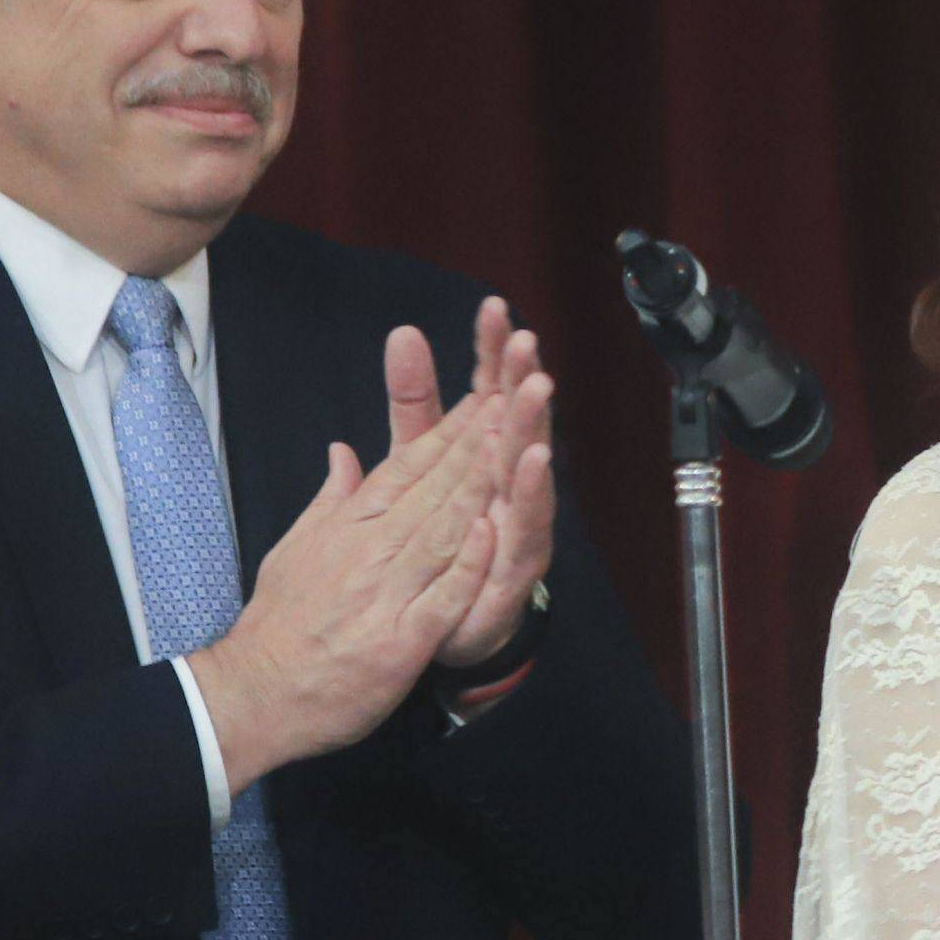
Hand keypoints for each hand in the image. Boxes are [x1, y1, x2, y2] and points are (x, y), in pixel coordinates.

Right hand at [187, 393, 507, 786]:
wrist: (257, 694)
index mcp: (348, 527)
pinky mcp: (402, 639)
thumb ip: (330, 499)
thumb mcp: (297, 548)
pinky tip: (495, 529)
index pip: (405, 469)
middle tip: (509, 400)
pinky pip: (443, 594)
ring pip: (441, 529)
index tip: (481, 398)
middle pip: (431, 489)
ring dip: (478, 486)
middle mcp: (369, 551)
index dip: (445, 433)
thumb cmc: (280, 624)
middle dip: (473, 444)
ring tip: (509, 445)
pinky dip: (468, 562)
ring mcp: (386, 593)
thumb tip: (343, 451)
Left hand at [383, 297, 555, 667]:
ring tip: (536, 391)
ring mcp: (514, 529)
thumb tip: (403, 333)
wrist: (440, 630)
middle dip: (521, 381)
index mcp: (483, 458)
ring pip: (527, 475)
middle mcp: (507, 488)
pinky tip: (531, 467)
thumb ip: (414, 403)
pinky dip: (528, 501)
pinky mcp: (513, 572)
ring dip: (532, 431)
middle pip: (515, 425)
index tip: (493, 309)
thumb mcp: (415, 462)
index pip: (488, 395)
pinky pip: (523, 534)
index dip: (491, 354)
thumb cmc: (439, 541)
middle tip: (526, 341)